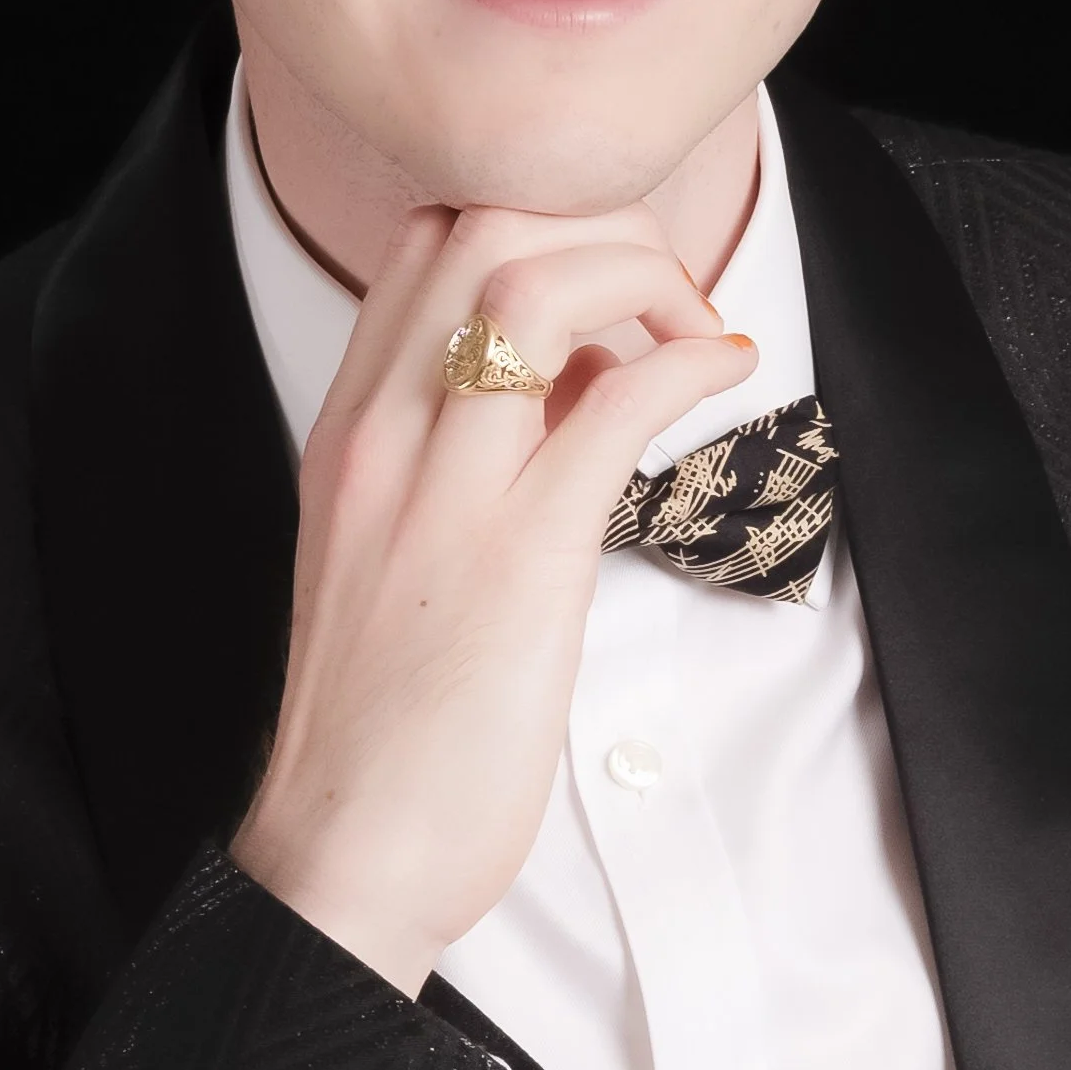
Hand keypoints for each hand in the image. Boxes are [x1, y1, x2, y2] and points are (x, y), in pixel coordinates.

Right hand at [229, 203, 757, 993]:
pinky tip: (726, 371)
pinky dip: (688, 361)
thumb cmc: (384, 721)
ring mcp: (439, 488)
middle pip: (478, 220)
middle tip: (662, 291)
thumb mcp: (398, 547)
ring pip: (532, 279)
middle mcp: (379, 433)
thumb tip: (581, 371)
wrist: (343, 854)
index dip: (532, 215)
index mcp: (348, 426)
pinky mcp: (517, 556)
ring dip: (640, 273)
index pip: (423, 236)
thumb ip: (467, 451)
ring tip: (691, 327)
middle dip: (595, 219)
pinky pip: (613, 403)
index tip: (604, 276)